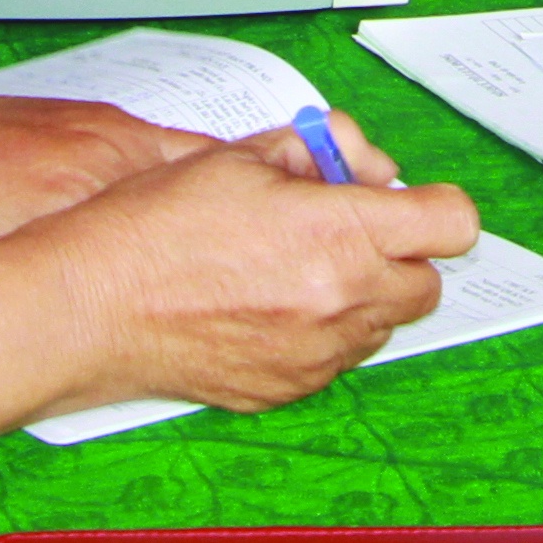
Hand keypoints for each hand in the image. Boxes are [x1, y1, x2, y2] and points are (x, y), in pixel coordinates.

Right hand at [0, 132, 481, 451]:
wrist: (91, 306)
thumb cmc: (153, 228)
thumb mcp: (240, 158)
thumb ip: (315, 153)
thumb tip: (350, 160)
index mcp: (340, 233)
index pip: (452, 224)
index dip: (436, 206)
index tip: (414, 202)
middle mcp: (341, 301)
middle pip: (427, 284)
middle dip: (399, 254)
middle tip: (345, 232)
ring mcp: (317, 355)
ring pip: (382, 326)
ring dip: (361, 296)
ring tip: (295, 268)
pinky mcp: (288, 389)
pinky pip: (336, 360)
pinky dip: (322, 333)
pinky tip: (267, 306)